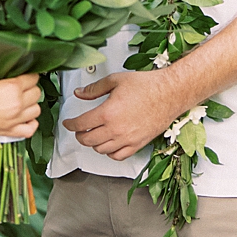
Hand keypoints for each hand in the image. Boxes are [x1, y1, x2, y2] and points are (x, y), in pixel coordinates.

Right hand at [0, 73, 41, 140]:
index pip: (33, 77)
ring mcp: (14, 119)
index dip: (29, 74)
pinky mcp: (8, 132)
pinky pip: (30, 130)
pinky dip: (30, 123)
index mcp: (11, 87)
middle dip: (31, 88)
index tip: (24, 74)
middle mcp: (16, 104)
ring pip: (37, 110)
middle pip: (37, 93)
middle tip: (23, 86)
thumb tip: (5, 72)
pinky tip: (26, 118)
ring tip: (23, 101)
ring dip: (31, 104)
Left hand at [61, 71, 183, 160]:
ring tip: (92, 136)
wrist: (169, 93)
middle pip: (88, 140)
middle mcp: (116, 129)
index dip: (70, 124)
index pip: (81, 124)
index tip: (68, 123)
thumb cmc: (147, 86)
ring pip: (101, 150)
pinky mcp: (138, 144)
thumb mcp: (115, 80)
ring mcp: (127, 139)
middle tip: (78, 130)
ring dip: (93, 144)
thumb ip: (94, 88)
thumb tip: (79, 93)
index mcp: (108, 112)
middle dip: (79, 135)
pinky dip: (109, 153)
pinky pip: (118, 156)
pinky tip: (108, 146)